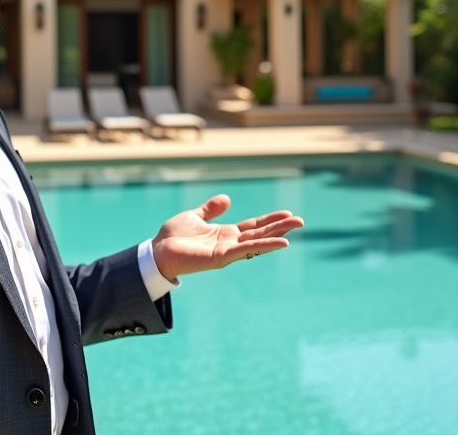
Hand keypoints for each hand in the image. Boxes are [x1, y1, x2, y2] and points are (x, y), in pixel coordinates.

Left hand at [151, 194, 303, 280]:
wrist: (158, 250)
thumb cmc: (173, 236)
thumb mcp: (195, 216)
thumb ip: (210, 210)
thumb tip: (227, 199)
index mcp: (225, 234)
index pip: (253, 226)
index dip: (269, 220)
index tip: (287, 214)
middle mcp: (229, 243)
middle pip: (259, 233)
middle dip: (279, 227)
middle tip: (300, 221)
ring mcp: (227, 251)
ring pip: (256, 241)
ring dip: (276, 235)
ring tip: (295, 229)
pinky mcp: (221, 257)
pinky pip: (246, 250)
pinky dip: (263, 245)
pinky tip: (280, 242)